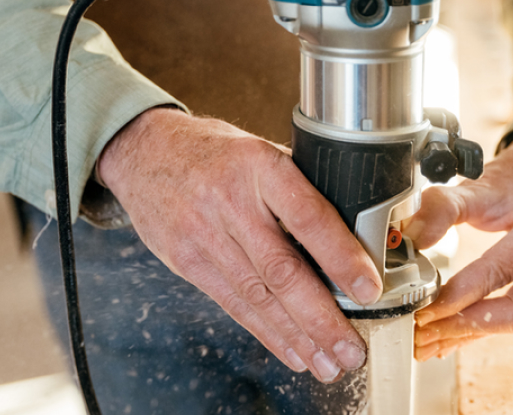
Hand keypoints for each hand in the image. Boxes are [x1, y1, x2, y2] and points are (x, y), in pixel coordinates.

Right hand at [98, 108, 382, 382]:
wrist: (145, 150)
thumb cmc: (215, 151)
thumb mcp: (261, 149)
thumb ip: (301, 185)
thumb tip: (354, 230)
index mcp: (260, 166)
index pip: (308, 217)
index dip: (341, 257)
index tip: (368, 289)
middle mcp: (231, 202)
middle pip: (282, 270)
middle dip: (321, 318)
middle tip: (351, 348)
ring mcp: (204, 235)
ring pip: (258, 297)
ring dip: (298, 337)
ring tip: (329, 363)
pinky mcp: (187, 262)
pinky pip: (233, 304)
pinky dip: (267, 333)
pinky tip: (293, 351)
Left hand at [408, 126, 512, 360]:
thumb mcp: (480, 185)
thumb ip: (443, 207)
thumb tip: (411, 234)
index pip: (499, 273)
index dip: (458, 296)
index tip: (424, 309)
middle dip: (465, 326)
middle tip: (423, 332)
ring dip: (469, 335)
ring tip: (427, 342)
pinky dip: (481, 329)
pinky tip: (450, 340)